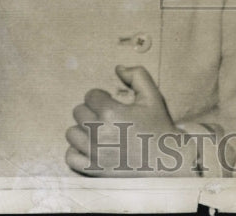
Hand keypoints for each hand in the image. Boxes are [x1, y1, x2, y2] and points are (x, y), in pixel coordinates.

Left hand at [65, 65, 193, 175]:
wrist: (165, 159)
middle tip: (107, 116)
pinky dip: (77, 151)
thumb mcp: (152, 96)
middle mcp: (98, 132)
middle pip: (78, 112)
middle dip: (91, 110)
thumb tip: (118, 68)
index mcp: (111, 112)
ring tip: (98, 131)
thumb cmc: (158, 126)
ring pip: (71, 133)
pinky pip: (70, 156)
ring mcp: (94, 152)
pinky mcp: (92, 168)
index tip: (112, 103)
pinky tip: (91, 147)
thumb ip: (137, 75)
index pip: (90, 95)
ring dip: (83, 129)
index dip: (101, 97)